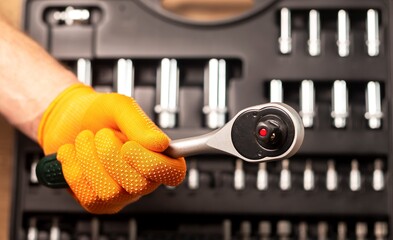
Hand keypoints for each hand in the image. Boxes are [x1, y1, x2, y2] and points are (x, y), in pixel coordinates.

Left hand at [38, 84, 185, 213]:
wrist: (65, 120)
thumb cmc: (98, 113)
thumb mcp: (120, 107)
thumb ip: (140, 124)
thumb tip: (161, 144)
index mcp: (157, 154)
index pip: (174, 172)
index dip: (154, 165)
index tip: (129, 146)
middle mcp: (143, 178)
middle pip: (139, 184)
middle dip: (111, 155)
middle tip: (102, 134)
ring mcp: (121, 194)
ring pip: (110, 192)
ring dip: (89, 159)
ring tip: (85, 140)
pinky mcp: (98, 203)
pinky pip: (88, 197)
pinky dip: (74, 169)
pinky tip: (73, 154)